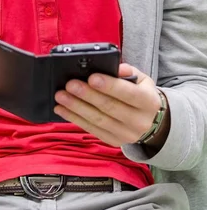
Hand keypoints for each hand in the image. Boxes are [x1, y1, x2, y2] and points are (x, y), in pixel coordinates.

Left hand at [54, 64, 169, 148]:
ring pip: (98, 120)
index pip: (129, 93)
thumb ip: (128, 71)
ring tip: (60, 96)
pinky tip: (62, 109)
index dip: (110, 86)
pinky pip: (92, 130)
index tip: (91, 77)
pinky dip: (75, 118)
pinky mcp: (113, 141)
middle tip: (69, 84)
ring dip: (76, 108)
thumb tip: (115, 68)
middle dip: (87, 95)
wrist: (149, 121)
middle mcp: (140, 121)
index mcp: (149, 101)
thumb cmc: (140, 93)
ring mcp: (126, 134)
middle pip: (110, 107)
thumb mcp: (141, 80)